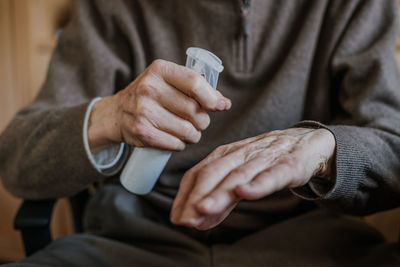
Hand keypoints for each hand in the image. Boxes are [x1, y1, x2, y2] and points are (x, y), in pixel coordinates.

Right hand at [88, 59, 230, 152]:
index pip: (195, 83)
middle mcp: (149, 88)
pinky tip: (175, 139)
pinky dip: (181, 144)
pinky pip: (176, 143)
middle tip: (198, 121)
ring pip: (188, 130)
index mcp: (160, 70)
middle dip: (202, 120)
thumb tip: (224, 103)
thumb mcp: (170, 83)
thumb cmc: (152, 97)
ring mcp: (143, 111)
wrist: (117, 113)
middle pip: (194, 110)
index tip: (219, 106)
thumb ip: (197, 89)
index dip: (212, 98)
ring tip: (187, 131)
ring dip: (193, 135)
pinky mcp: (141, 132)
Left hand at [170, 128, 335, 229]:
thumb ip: (222, 197)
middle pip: (214, 172)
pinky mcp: (289, 164)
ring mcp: (265, 158)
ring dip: (220, 193)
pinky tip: (245, 192)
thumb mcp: (242, 176)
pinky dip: (258, 183)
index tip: (176, 216)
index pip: (200, 172)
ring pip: (239, 175)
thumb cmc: (270, 160)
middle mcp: (242, 153)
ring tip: (203, 209)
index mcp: (228, 154)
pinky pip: (272, 174)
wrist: (308, 143)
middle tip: (185, 219)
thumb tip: (198, 220)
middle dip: (196, 196)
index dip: (186, 194)